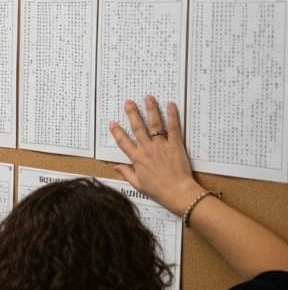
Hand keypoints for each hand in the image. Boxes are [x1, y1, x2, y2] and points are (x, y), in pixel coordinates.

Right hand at [108, 96, 202, 211]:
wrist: (177, 192)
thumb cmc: (158, 190)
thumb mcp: (138, 184)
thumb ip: (126, 173)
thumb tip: (116, 166)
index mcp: (137, 159)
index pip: (123, 142)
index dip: (117, 132)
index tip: (112, 123)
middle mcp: (147, 149)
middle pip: (137, 128)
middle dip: (132, 114)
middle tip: (129, 102)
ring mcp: (161, 145)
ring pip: (154, 124)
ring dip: (150, 110)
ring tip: (148, 97)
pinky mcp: (175, 144)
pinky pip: (173, 128)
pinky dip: (172, 115)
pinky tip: (170, 105)